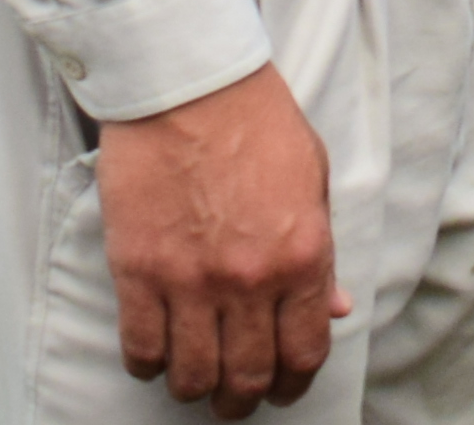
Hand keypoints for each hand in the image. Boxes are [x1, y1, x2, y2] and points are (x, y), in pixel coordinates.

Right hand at [97, 68, 349, 417]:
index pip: (304, 353)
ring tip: (194, 382)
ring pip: (193, 374)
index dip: (293, 383)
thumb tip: (334, 308)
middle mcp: (250, 279)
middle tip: (233, 399)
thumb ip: (323, 252)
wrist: (188, 81)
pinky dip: (148, 364)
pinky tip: (154, 356)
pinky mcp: (139, 269)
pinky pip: (142, 346)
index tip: (281, 387)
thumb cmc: (255, 119)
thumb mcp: (313, 180)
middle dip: (241, 400)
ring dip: (195, 389)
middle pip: (247, 376)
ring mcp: (191, 279)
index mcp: (302, 257)